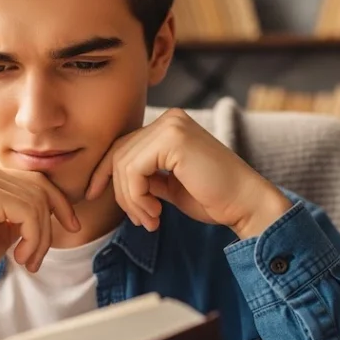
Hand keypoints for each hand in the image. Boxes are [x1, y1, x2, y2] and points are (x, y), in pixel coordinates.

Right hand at [0, 160, 79, 315]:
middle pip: (40, 189)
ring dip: (40, 239)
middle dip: (49, 226)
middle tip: (36, 258)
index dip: (59, 202)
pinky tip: (19, 258)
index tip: (73, 226)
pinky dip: (33, 239)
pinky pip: (29, 213)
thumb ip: (23, 212)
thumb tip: (57, 207)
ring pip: (37, 203)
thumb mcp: (3, 227)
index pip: (36, 180)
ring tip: (27, 262)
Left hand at [85, 108, 290, 239]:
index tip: (93, 194)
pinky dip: (138, 197)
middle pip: (120, 154)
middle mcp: (170, 118)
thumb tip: (113, 178)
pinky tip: (156, 213)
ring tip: (150, 220)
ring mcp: (172, 126)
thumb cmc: (213, 198)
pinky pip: (135, 170)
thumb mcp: (169, 185)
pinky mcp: (173, 140)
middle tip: (141, 221)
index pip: (123, 145)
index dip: (104, 172)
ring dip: (131, 201)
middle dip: (122, 194)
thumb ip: (145, 176)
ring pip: (124, 165)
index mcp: (170, 125)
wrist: (246, 204)